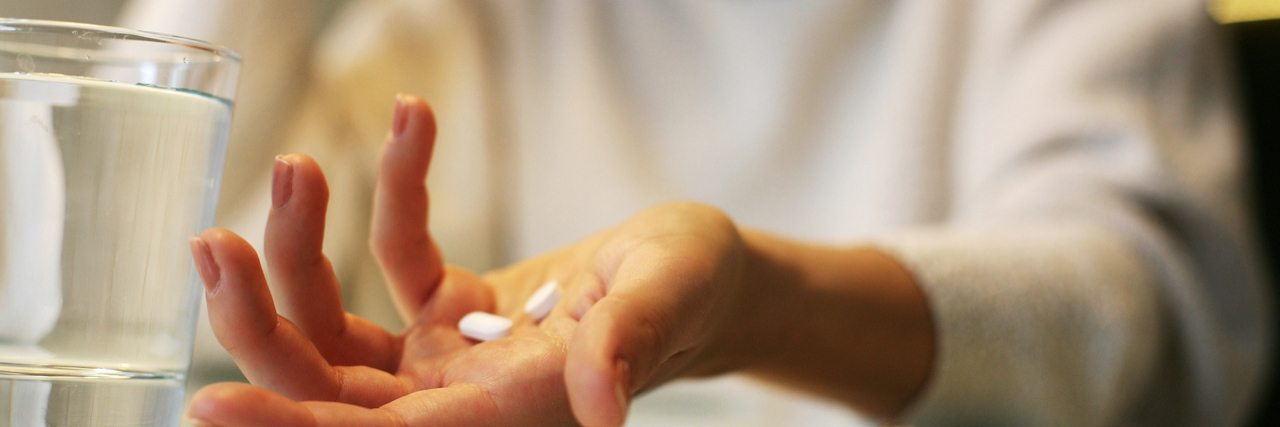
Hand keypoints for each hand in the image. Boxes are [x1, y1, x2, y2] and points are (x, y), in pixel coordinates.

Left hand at [184, 95, 755, 425]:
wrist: (704, 279)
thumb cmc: (696, 292)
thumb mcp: (666, 300)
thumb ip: (625, 343)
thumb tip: (603, 406)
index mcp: (505, 413)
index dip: (294, 423)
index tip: (211, 399)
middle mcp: (460, 397)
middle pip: (326, 382)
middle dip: (259, 318)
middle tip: (215, 241)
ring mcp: (448, 355)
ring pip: (333, 325)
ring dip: (301, 249)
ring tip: (296, 167)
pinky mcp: (450, 308)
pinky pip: (394, 256)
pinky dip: (393, 192)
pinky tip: (411, 123)